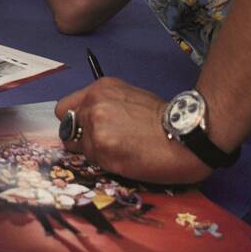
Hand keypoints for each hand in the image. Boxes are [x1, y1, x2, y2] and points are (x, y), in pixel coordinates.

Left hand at [54, 77, 208, 183]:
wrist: (185, 134)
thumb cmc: (165, 119)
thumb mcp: (130, 99)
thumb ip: (106, 106)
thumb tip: (90, 123)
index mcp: (100, 88)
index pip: (65, 107)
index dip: (75, 122)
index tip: (87, 131)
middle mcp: (93, 103)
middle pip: (66, 128)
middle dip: (80, 138)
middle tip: (105, 145)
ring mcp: (94, 125)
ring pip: (77, 147)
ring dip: (93, 152)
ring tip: (120, 151)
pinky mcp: (100, 148)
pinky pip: (91, 160)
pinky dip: (104, 163)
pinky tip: (124, 158)